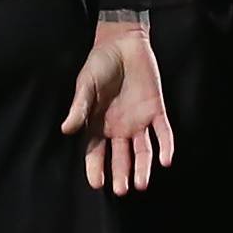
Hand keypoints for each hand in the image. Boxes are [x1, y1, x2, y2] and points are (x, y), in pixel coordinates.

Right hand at [62, 20, 173, 196]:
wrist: (122, 42)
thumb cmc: (99, 63)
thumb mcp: (86, 85)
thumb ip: (79, 108)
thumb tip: (66, 130)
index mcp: (98, 124)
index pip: (96, 152)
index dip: (96, 168)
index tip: (97, 184)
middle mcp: (119, 128)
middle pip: (121, 157)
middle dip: (121, 174)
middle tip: (121, 191)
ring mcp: (139, 121)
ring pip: (142, 150)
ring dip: (142, 167)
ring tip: (141, 184)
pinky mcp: (156, 110)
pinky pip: (163, 132)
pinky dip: (165, 146)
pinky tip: (165, 160)